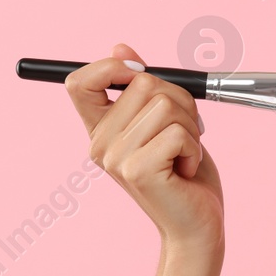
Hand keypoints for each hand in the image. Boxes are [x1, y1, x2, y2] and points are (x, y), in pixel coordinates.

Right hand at [67, 42, 224, 248]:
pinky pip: (178, 131)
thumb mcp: (164, 124)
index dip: (111, 67)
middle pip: (143, 82)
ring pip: (166, 104)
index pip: (79, 82)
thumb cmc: (184, 175)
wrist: (195, 227)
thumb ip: (143, 90)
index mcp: (100, 130)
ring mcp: (115, 158)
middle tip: (183, 134)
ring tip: (184, 155)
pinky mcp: (137, 171)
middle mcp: (100, 144)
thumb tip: (121, 48)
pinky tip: (186, 171)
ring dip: (191, 128)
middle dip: (180, 101)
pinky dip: (194, 149)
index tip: (140, 74)